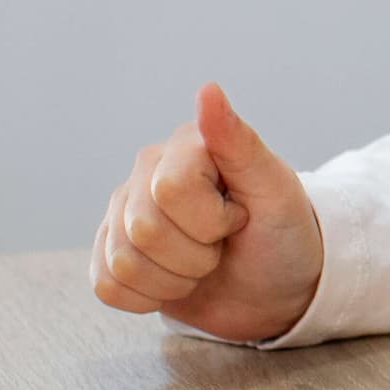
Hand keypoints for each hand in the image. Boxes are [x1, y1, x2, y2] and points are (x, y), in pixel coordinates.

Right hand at [89, 82, 324, 341]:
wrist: (277, 288)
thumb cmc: (282, 234)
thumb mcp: (276, 190)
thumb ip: (240, 143)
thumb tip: (208, 91)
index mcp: (187, 147)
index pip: (171, 191)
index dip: (211, 220)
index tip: (240, 218)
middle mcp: (147, 172)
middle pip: (144, 230)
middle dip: (195, 256)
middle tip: (222, 247)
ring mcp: (123, 212)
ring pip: (123, 263)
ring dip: (175, 280)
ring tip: (202, 265)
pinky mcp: (112, 253)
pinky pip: (107, 287)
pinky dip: (148, 298)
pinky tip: (175, 283)